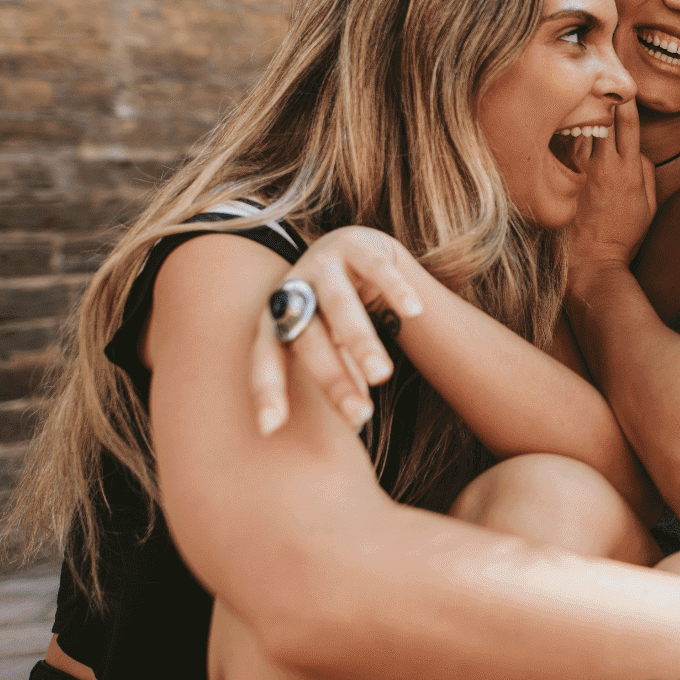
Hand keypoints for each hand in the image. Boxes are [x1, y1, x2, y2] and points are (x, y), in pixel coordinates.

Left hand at [249, 226, 425, 435]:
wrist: (351, 248)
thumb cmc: (333, 315)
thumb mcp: (321, 342)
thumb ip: (326, 376)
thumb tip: (344, 434)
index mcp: (277, 319)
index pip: (266, 359)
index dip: (268, 392)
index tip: (270, 429)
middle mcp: (295, 290)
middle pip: (308, 339)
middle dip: (332, 379)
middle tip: (361, 416)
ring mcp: (324, 264)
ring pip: (339, 304)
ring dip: (359, 341)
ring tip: (382, 375)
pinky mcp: (358, 245)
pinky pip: (377, 269)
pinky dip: (395, 289)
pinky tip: (413, 312)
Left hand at [562, 100, 657, 272]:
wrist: (592, 263)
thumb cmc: (623, 236)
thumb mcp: (648, 205)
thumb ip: (645, 172)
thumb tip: (635, 149)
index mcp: (629, 170)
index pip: (629, 125)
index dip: (627, 102)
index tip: (624, 85)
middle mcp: (605, 166)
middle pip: (602, 119)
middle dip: (600, 97)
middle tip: (595, 76)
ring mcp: (580, 172)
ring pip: (578, 129)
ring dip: (577, 110)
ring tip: (572, 91)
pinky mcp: (562, 181)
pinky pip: (561, 148)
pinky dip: (561, 133)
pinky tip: (553, 120)